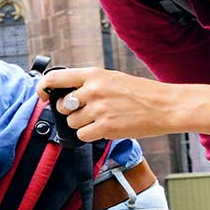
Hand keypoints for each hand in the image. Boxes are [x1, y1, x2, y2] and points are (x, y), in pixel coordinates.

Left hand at [37, 66, 189, 142]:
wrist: (167, 106)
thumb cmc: (141, 93)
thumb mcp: (112, 78)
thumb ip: (89, 84)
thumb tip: (65, 95)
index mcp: (94, 74)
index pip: (55, 78)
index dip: (43, 88)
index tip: (43, 96)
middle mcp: (93, 90)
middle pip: (62, 106)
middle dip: (71, 112)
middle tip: (89, 111)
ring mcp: (98, 109)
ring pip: (72, 122)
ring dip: (82, 124)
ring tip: (103, 119)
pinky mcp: (105, 127)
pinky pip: (82, 135)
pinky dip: (91, 135)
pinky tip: (106, 128)